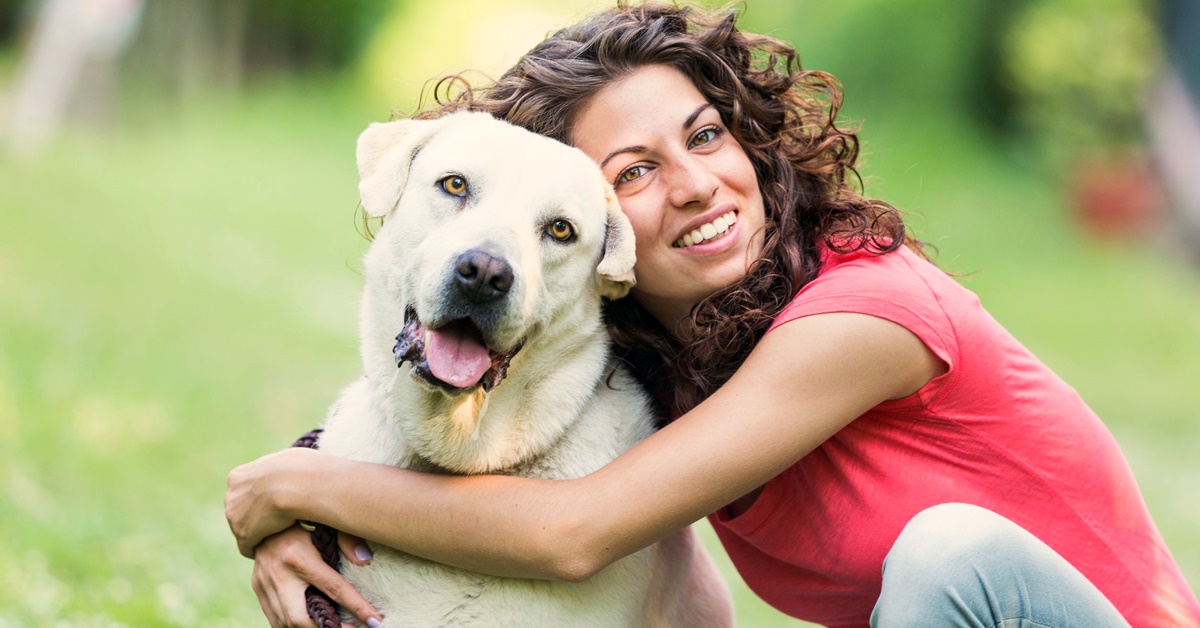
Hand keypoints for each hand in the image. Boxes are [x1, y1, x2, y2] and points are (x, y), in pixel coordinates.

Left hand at [227, 447, 329, 556]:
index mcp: (238, 476)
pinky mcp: (243, 534)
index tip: (274, 506)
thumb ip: (277, 470)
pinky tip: (275, 547)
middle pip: (240, 511)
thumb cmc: (300, 469)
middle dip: (255, 517)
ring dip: (258, 533)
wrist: (297, 484)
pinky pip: (248, 547)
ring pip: (243, 529)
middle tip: (278, 523)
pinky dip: (260, 547)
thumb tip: (288, 468)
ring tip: (280, 535)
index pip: (244, 492)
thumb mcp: (285, 461)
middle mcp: (230, 495)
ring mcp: (233, 516)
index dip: (259, 500)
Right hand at [252, 525, 381, 626]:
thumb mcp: (326, 523)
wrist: (262, 515)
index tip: (375, 621)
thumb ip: (347, 539)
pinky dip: (293, 626)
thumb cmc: (303, 519)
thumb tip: (365, 560)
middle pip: (300, 618)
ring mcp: (264, 584)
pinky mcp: (258, 590)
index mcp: (298, 555)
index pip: (333, 588)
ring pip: (285, 623)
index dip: (356, 607)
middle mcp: (278, 574)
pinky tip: (312, 626)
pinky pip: (274, 619)